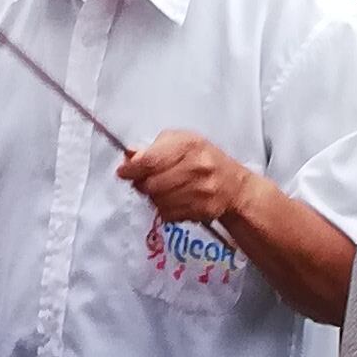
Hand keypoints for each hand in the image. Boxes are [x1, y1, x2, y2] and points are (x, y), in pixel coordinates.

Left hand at [116, 133, 257, 230]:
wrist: (233, 185)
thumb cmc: (203, 159)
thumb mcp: (181, 142)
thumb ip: (154, 147)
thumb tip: (130, 155)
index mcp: (189, 145)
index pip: (151, 160)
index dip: (132, 169)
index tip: (123, 172)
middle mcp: (197, 167)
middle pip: (152, 184)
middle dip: (141, 184)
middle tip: (142, 182)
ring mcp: (201, 191)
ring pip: (159, 201)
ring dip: (153, 198)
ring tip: (160, 190)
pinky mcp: (202, 210)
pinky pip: (169, 214)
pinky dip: (164, 209)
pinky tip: (172, 200)